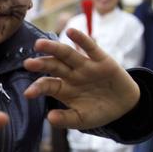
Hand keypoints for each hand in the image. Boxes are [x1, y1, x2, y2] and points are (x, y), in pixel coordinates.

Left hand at [22, 27, 139, 128]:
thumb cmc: (98, 112)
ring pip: (68, 54)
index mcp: (63, 89)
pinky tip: (71, 32)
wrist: (124, 105)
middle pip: (54, 66)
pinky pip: (90, 48)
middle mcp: (71, 75)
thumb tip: (49, 118)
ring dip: (54, 48)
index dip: (38, 88)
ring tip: (39, 44)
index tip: (28, 93)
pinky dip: (82, 39)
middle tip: (28, 63)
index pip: (48, 85)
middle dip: (41, 64)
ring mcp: (85, 66)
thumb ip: (65, 119)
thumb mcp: (82, 119)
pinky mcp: (102, 60)